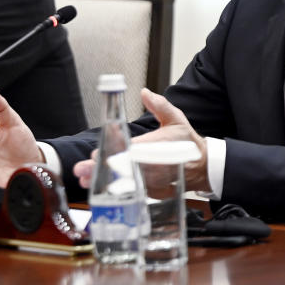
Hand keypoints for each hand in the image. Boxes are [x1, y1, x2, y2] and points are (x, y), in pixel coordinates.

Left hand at [73, 88, 210, 192]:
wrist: (202, 165)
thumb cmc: (186, 141)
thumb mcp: (176, 119)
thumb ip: (160, 105)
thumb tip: (144, 92)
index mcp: (157, 147)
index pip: (131, 151)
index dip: (112, 154)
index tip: (94, 154)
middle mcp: (154, 167)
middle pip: (123, 170)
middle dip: (100, 170)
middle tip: (82, 169)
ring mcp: (153, 182)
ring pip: (125, 183)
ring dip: (103, 182)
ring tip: (85, 180)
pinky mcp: (153, 191)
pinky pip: (132, 192)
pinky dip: (117, 191)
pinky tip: (101, 190)